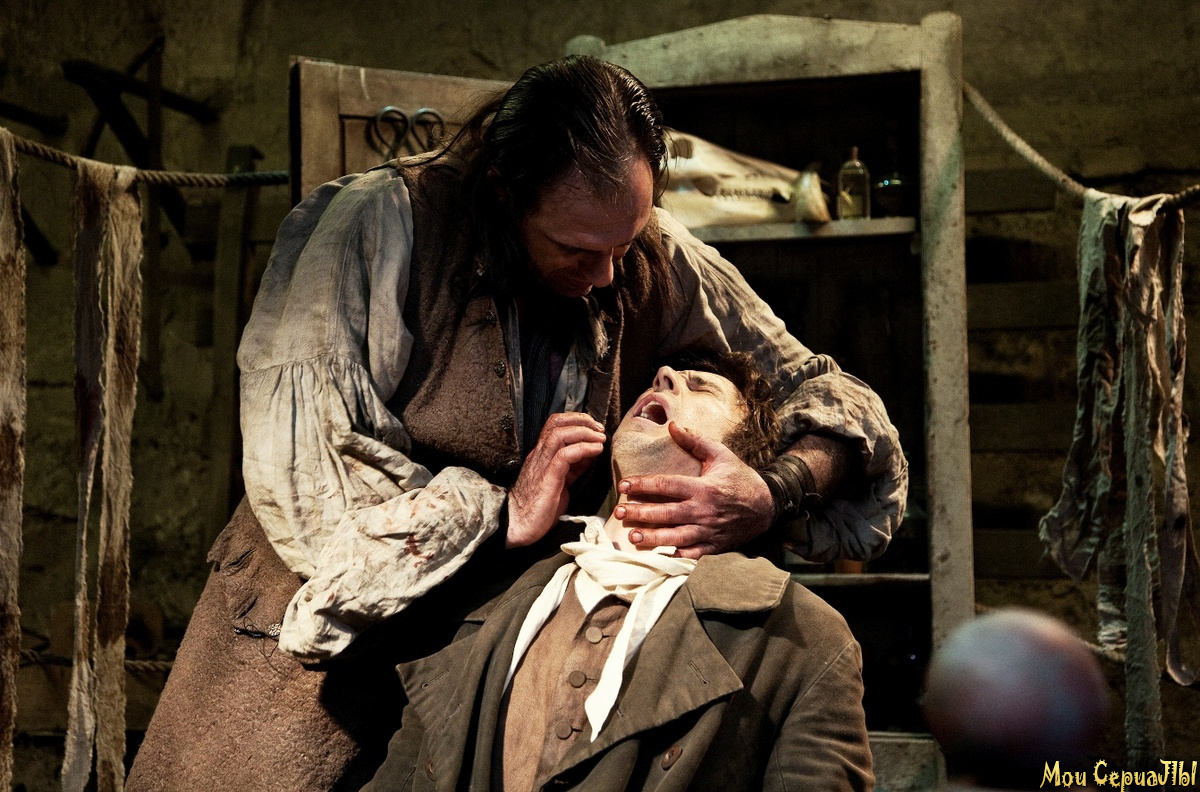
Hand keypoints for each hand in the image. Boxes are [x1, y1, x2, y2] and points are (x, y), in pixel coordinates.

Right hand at [507, 412, 606, 547]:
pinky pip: (564, 455)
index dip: (576, 421)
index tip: (595, 429)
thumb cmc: (538, 507)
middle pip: (556, 422)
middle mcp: (539, 454)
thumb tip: (590, 454)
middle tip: (599, 429)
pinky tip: (596, 451)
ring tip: (600, 438)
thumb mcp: (560, 481)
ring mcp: (541, 464)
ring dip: (584, 431)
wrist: (517, 525)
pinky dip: (583, 448)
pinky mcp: (547, 478)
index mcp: (541, 454)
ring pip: (559, 433)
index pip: (555, 425)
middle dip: (582, 420)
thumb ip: (573, 467)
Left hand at [614, 422, 773, 558]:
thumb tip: (673, 425)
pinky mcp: (714, 546)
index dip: (644, 485)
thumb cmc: (740, 478)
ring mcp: (708, 530)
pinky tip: (659, 556)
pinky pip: (693, 554)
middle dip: (641, 513)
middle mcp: (703, 510)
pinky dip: (677, 556)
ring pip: (676, 537)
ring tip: (632, 538)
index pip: (667, 485)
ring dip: (653, 538)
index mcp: (703, 487)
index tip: (624, 485)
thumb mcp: (721, 455)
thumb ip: (696, 441)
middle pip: (666, 513)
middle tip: (619, 512)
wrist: (767, 506)